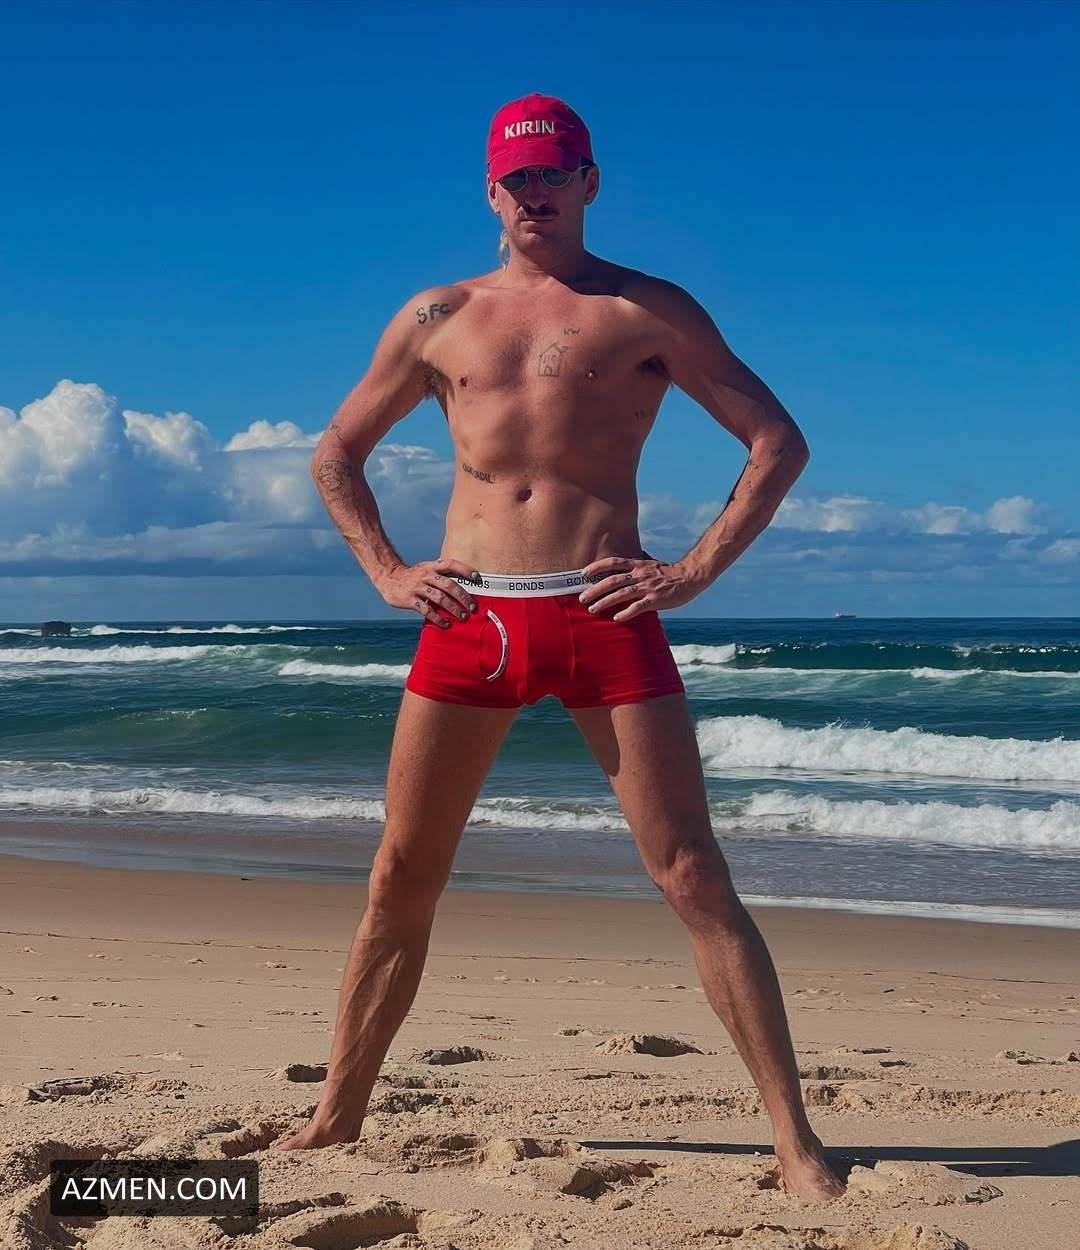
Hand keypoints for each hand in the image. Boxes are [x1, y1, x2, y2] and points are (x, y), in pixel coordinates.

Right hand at [377, 558, 479, 627]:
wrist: (388, 577)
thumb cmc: (413, 576)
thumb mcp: (426, 569)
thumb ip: (441, 575)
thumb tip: (462, 587)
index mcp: (431, 567)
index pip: (451, 564)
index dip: (464, 569)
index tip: (477, 578)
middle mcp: (425, 576)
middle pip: (448, 585)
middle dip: (463, 596)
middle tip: (473, 607)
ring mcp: (417, 587)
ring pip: (439, 598)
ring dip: (453, 608)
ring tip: (463, 616)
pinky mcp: (409, 600)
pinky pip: (426, 610)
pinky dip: (438, 618)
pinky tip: (446, 624)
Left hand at [578, 556, 704, 621]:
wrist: (690, 577)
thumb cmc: (669, 573)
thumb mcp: (651, 565)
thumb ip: (636, 566)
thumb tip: (623, 565)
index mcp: (638, 565)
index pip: (613, 563)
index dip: (597, 567)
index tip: (583, 573)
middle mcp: (640, 575)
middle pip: (612, 580)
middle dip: (595, 589)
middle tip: (582, 598)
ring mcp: (648, 587)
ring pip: (621, 594)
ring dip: (605, 602)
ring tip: (593, 609)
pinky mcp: (656, 600)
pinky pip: (638, 607)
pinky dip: (626, 612)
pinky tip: (616, 618)